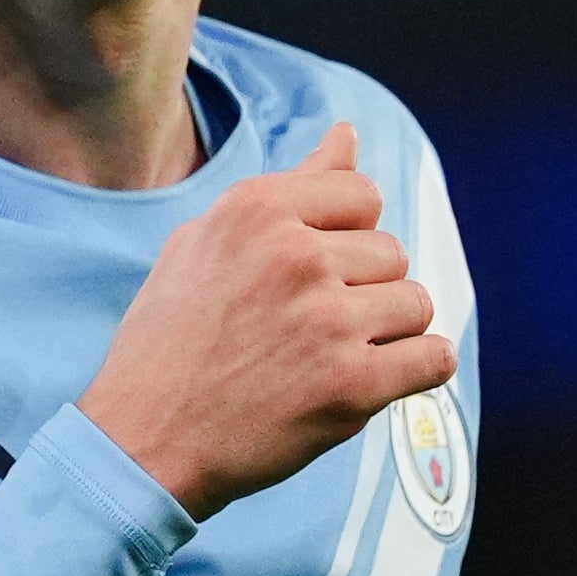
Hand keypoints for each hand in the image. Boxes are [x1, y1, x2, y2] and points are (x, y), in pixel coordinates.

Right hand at [68, 122, 448, 519]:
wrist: (143, 440)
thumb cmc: (169, 342)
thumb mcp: (206, 242)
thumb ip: (287, 186)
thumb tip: (347, 135)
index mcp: (258, 210)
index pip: (361, 195)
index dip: (346, 236)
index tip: (313, 273)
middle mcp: (296, 256)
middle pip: (391, 251)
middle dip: (362, 288)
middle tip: (308, 326)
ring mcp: (327, 321)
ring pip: (415, 304)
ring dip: (386, 332)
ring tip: (331, 355)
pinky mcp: (351, 385)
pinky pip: (433, 359)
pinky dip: (418, 371)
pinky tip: (378, 379)